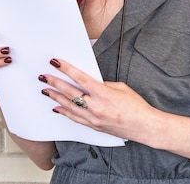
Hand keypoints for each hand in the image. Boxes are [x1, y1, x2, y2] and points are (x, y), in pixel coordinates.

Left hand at [39, 58, 155, 140]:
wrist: (145, 127)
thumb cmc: (136, 106)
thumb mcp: (120, 88)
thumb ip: (101, 85)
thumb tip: (88, 83)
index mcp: (103, 94)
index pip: (79, 79)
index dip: (66, 69)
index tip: (55, 63)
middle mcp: (96, 107)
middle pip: (70, 92)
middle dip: (54, 83)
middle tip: (43, 77)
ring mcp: (93, 118)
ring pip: (68, 106)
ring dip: (55, 97)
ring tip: (45, 90)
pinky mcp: (94, 126)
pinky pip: (75, 118)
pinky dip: (64, 112)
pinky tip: (56, 107)